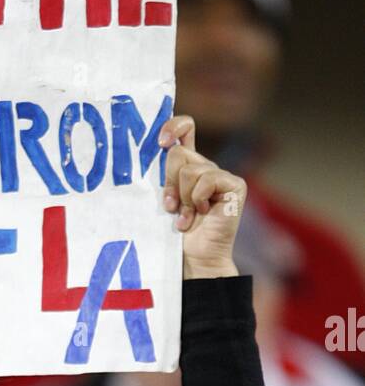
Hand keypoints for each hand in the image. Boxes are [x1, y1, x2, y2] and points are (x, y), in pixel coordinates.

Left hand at [159, 115, 246, 278]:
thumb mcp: (161, 200)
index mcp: (187, 166)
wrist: (194, 260)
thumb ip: (159, 176)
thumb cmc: (173, 235)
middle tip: (170, 206)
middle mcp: (205, 167)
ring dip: (182, 197)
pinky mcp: (234, 185)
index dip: (173, 126)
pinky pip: (207, 179)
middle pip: (178, 153)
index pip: (184, 128)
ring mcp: (221, 175)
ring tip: (185, 217)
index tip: (160, 142)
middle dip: (168, 182)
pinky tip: (200, 215)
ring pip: (189, 169)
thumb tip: (151, 151)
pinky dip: (197, 200)